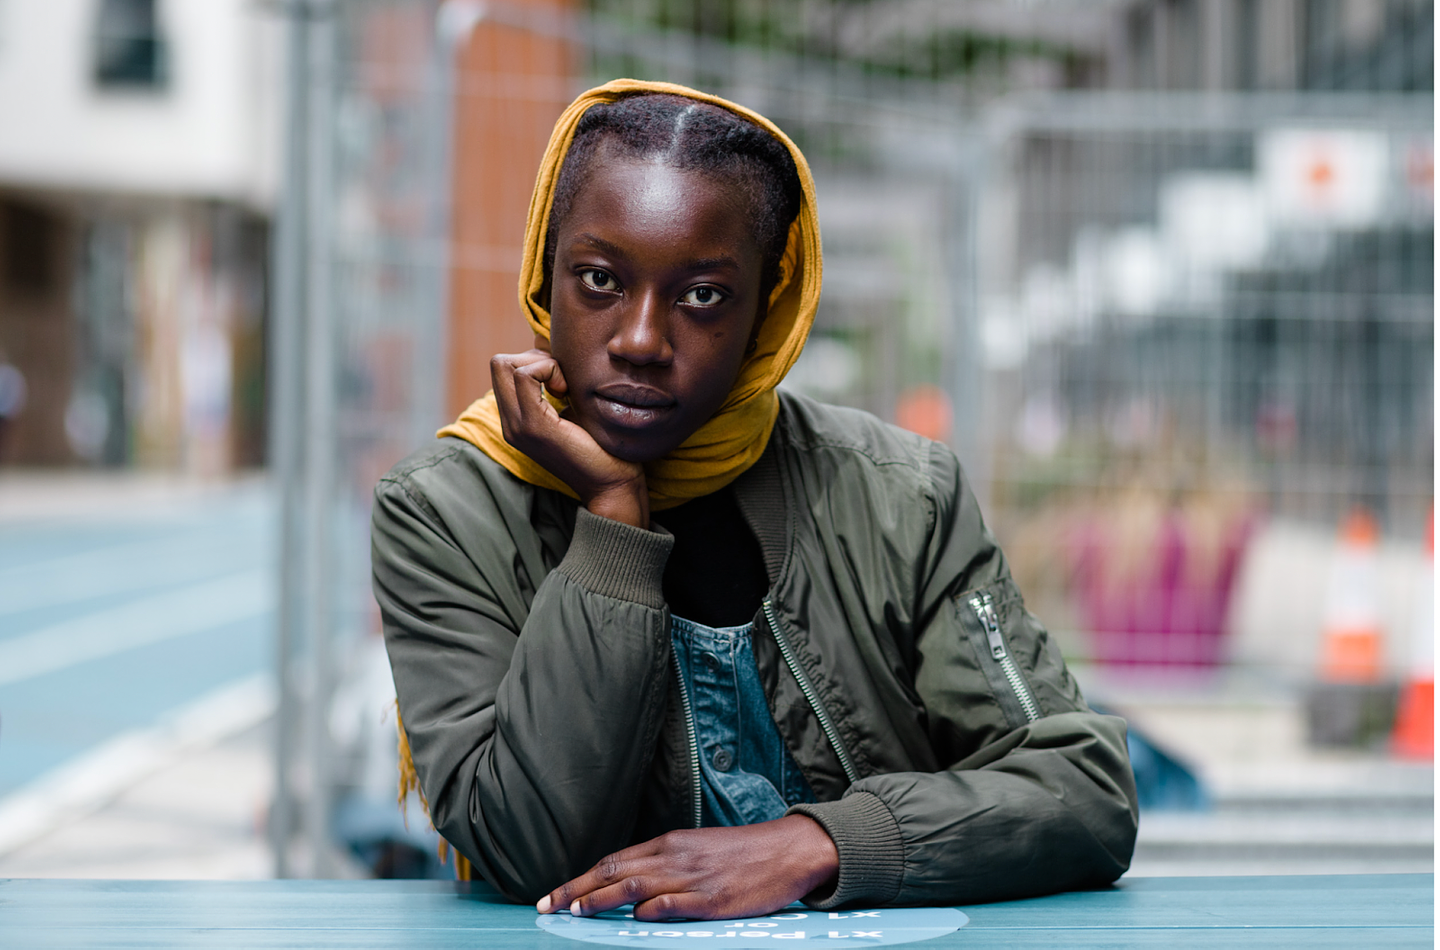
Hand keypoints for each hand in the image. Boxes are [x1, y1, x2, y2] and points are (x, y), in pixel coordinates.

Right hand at [491, 349, 648, 526]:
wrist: (613, 486)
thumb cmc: (602, 447)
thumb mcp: (573, 406)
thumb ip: (557, 382)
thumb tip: (544, 343)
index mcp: (517, 421)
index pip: (503, 369)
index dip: (534, 360)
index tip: (564, 379)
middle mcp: (511, 424)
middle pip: (499, 363)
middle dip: (534, 357)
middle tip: (564, 379)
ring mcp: (518, 426)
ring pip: (505, 364)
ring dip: (542, 364)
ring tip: (566, 387)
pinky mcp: (534, 426)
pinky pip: (525, 375)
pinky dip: (549, 370)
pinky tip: (568, 392)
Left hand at [536, 815, 838, 921]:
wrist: (788, 849)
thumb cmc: (742, 853)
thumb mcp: (697, 849)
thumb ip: (664, 865)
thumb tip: (628, 891)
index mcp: (669, 844)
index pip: (613, 861)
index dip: (580, 879)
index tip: (553, 896)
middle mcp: (675, 857)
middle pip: (615, 873)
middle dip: (576, 891)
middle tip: (546, 906)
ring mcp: (695, 878)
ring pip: (637, 887)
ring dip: (602, 900)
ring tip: (575, 913)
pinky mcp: (716, 899)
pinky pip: (678, 903)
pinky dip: (654, 909)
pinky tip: (636, 917)